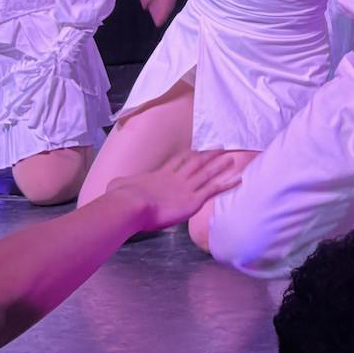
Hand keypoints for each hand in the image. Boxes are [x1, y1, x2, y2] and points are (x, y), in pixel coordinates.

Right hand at [110, 150, 244, 232]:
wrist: (131, 204)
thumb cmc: (122, 197)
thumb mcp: (119, 185)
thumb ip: (122, 183)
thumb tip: (115, 185)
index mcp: (160, 175)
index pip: (177, 162)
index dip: (188, 155)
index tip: (197, 149)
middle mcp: (176, 178)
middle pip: (196, 163)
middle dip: (208, 156)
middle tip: (221, 147)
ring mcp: (186, 187)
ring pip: (208, 173)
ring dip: (220, 166)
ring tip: (233, 158)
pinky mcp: (193, 199)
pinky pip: (214, 190)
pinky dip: (227, 184)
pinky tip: (238, 180)